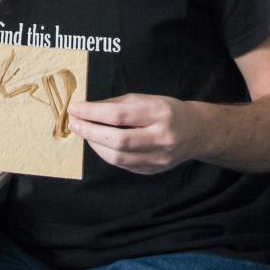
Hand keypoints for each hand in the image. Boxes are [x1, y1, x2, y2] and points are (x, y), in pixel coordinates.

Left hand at [66, 94, 201, 175]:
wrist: (196, 133)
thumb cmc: (167, 112)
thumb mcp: (146, 99)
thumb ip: (116, 104)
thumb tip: (85, 109)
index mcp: (160, 114)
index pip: (119, 115)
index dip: (92, 113)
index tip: (74, 108)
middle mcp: (161, 138)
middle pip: (117, 140)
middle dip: (89, 131)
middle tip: (73, 122)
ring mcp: (158, 158)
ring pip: (117, 157)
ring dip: (93, 144)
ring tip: (82, 131)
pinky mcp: (152, 170)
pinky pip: (121, 164)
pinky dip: (105, 153)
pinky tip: (97, 142)